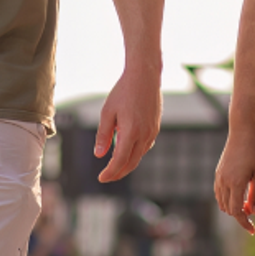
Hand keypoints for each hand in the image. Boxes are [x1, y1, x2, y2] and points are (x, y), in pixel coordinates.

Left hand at [93, 68, 162, 183]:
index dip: (110, 172)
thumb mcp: (107, 112)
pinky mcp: (155, 128)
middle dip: (118, 173)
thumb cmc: (123, 92)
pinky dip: (135, 154)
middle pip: (131, 163)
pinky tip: (127, 152)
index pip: (120, 161)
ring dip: (127, 165)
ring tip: (114, 167)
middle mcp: (144, 135)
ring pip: (139, 156)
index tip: (101, 178)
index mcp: (131, 132)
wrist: (145, 77)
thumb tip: (99, 154)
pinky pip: (145, 147)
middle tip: (107, 177)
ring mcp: (152, 132)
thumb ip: (103, 135)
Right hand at [214, 131, 254, 223]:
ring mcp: (219, 177)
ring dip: (233, 207)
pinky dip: (227, 199)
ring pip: (222, 202)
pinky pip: (219, 193)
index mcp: (236, 183)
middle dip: (240, 215)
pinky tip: (238, 196)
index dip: (244, 223)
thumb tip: (251, 212)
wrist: (243, 132)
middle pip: (228, 209)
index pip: (236, 211)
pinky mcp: (218, 173)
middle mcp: (224, 182)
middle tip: (252, 212)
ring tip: (247, 203)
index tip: (252, 230)